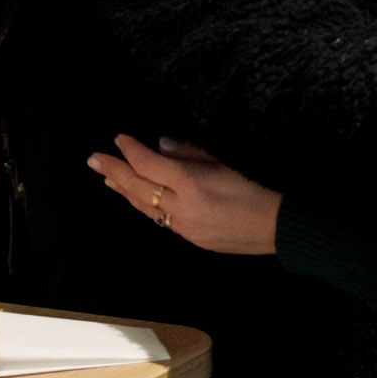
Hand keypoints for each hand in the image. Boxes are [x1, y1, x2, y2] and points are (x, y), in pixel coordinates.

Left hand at [87, 135, 281, 254]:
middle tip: (93, 159)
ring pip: (145, 208)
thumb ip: (191, 153)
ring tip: (109, 179)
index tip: (119, 138)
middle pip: (138, 188)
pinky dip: (146, 206)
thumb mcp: (228, 160)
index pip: (148, 163)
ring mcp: (184, 227)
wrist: (283, 226)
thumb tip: (160, 145)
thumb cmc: (262, 185)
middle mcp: (181, 208)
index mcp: (191, 183)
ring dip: (125, 191)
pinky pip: (161, 220)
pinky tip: (142, 200)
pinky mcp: (193, 239)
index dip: (130, 150)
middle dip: (114, 171)